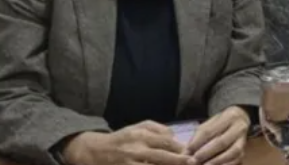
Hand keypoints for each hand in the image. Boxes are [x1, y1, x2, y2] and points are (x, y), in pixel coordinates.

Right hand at [63, 122, 193, 164]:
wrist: (94, 151)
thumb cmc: (122, 138)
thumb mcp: (139, 127)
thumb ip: (159, 129)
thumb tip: (176, 137)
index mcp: (142, 135)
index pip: (167, 142)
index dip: (181, 149)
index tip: (193, 154)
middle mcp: (136, 149)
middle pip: (162, 157)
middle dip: (179, 161)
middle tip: (194, 163)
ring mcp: (129, 163)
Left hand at [186, 107, 250, 164]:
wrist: (240, 121)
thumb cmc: (220, 124)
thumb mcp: (208, 124)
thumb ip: (198, 137)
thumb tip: (186, 153)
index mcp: (228, 117)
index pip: (210, 131)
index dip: (198, 142)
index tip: (188, 151)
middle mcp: (239, 128)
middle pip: (222, 142)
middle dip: (206, 153)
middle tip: (194, 161)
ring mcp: (243, 140)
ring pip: (232, 152)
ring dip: (217, 161)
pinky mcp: (244, 151)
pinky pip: (237, 160)